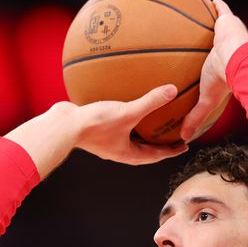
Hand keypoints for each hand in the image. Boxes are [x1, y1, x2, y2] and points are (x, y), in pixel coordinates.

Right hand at [6, 84, 188, 178]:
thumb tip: (172, 91)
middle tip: (173, 134)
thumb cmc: (95, 125)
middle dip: (159, 143)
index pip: (155, 155)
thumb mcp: (128, 112)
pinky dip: (127, 121)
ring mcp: (107, 142)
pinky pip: (118, 127)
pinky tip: (127, 107)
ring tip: (153, 122)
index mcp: (127, 154)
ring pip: (130, 139)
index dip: (171, 151)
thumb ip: (150, 102)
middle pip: (144, 150)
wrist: (64, 126)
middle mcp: (118, 151)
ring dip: (142, 133)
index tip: (183, 145)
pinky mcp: (97, 132)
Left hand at [180, 0, 247, 141]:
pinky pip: (222, 10)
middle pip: (214, 47)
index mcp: (221, 67)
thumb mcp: (206, 101)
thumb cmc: (223, 79)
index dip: (210, 66)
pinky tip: (211, 1)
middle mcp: (224, 51)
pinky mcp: (228, 22)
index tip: (202, 66)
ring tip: (198, 21)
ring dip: (209, 25)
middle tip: (198, 43)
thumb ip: (195, 117)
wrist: (237, 60)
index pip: (213, 66)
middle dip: (208, 44)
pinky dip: (218, 6)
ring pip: (217, 29)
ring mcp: (226, 36)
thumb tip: (184, 138)